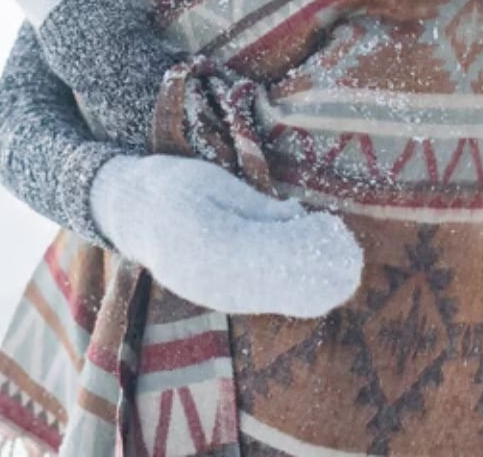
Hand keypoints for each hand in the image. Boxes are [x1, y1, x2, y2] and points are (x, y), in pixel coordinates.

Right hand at [90, 154, 362, 317]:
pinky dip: (297, 295)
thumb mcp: (211, 180)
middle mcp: (204, 274)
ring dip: (313, 288)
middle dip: (315, 271)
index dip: (300, 243)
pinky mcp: (220, 298)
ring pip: (269, 298)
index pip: (260, 246)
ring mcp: (211, 292)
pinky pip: (262, 301)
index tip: (331, 229)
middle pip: (270, 280)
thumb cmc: (173, 184)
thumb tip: (295, 215)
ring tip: (346, 267)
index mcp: (199, 234)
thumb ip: (253, 205)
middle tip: (351, 255)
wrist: (131, 212)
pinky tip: (325, 284)